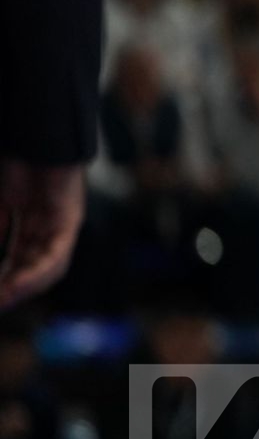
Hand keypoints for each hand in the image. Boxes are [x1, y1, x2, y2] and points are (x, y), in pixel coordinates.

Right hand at [0, 161, 85, 307]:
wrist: (35, 139)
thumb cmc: (17, 163)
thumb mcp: (2, 205)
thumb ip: (0, 228)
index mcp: (32, 224)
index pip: (21, 262)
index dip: (6, 281)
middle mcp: (50, 227)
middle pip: (36, 269)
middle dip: (14, 290)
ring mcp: (62, 223)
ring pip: (49, 267)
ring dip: (25, 287)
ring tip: (4, 299)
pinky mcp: (70, 218)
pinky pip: (56, 252)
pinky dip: (38, 271)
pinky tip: (19, 282)